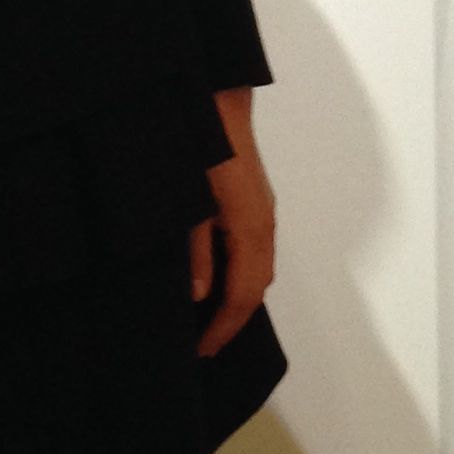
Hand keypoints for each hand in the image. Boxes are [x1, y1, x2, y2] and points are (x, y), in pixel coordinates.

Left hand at [192, 87, 275, 356]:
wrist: (218, 102)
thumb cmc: (202, 148)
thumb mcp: (190, 204)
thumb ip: (196, 251)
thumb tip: (199, 296)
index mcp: (251, 229)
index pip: (243, 295)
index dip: (223, 328)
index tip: (201, 351)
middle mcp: (264, 225)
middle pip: (257, 287)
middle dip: (233, 321)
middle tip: (203, 344)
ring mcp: (263, 213)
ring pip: (259, 270)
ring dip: (238, 299)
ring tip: (209, 321)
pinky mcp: (256, 203)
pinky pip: (255, 252)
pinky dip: (241, 276)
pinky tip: (219, 280)